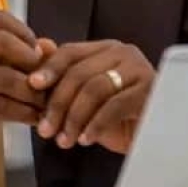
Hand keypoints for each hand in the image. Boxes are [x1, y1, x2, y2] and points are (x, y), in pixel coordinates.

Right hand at [0, 11, 47, 173]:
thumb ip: (20, 60)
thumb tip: (50, 45)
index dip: (25, 33)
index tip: (38, 54)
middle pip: (2, 41)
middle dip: (30, 60)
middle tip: (45, 80)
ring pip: (4, 76)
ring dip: (32, 92)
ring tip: (47, 104)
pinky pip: (0, 106)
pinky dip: (24, 113)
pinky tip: (37, 120)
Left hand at [29, 40, 154, 154]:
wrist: (155, 139)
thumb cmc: (119, 119)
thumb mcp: (83, 100)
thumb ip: (62, 76)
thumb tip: (39, 46)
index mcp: (104, 49)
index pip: (70, 52)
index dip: (49, 68)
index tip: (32, 86)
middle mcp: (123, 53)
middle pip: (79, 72)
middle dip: (58, 103)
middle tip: (46, 129)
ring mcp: (139, 70)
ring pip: (95, 89)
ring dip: (74, 118)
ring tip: (64, 140)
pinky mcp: (150, 91)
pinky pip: (115, 106)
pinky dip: (96, 124)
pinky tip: (86, 139)